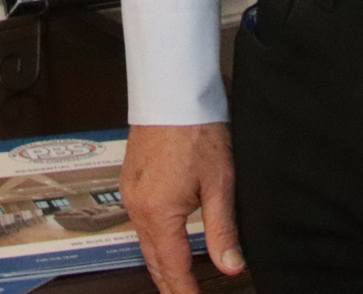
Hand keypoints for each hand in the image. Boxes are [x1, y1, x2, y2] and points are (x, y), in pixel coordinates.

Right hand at [120, 122, 242, 293]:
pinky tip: (166, 243)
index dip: (186, 293)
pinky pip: (140, 222)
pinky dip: (153, 241)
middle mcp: (137, 206)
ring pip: (144, 243)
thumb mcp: (220, 182)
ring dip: (161, 265)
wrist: (172, 88)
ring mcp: (131, 192)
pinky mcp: (131, 179)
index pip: (173, 268)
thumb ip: (222, 229)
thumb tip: (232, 266)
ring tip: (179, 282)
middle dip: (170, 285)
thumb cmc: (196, 128)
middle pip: (154, 261)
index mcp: (158, 212)